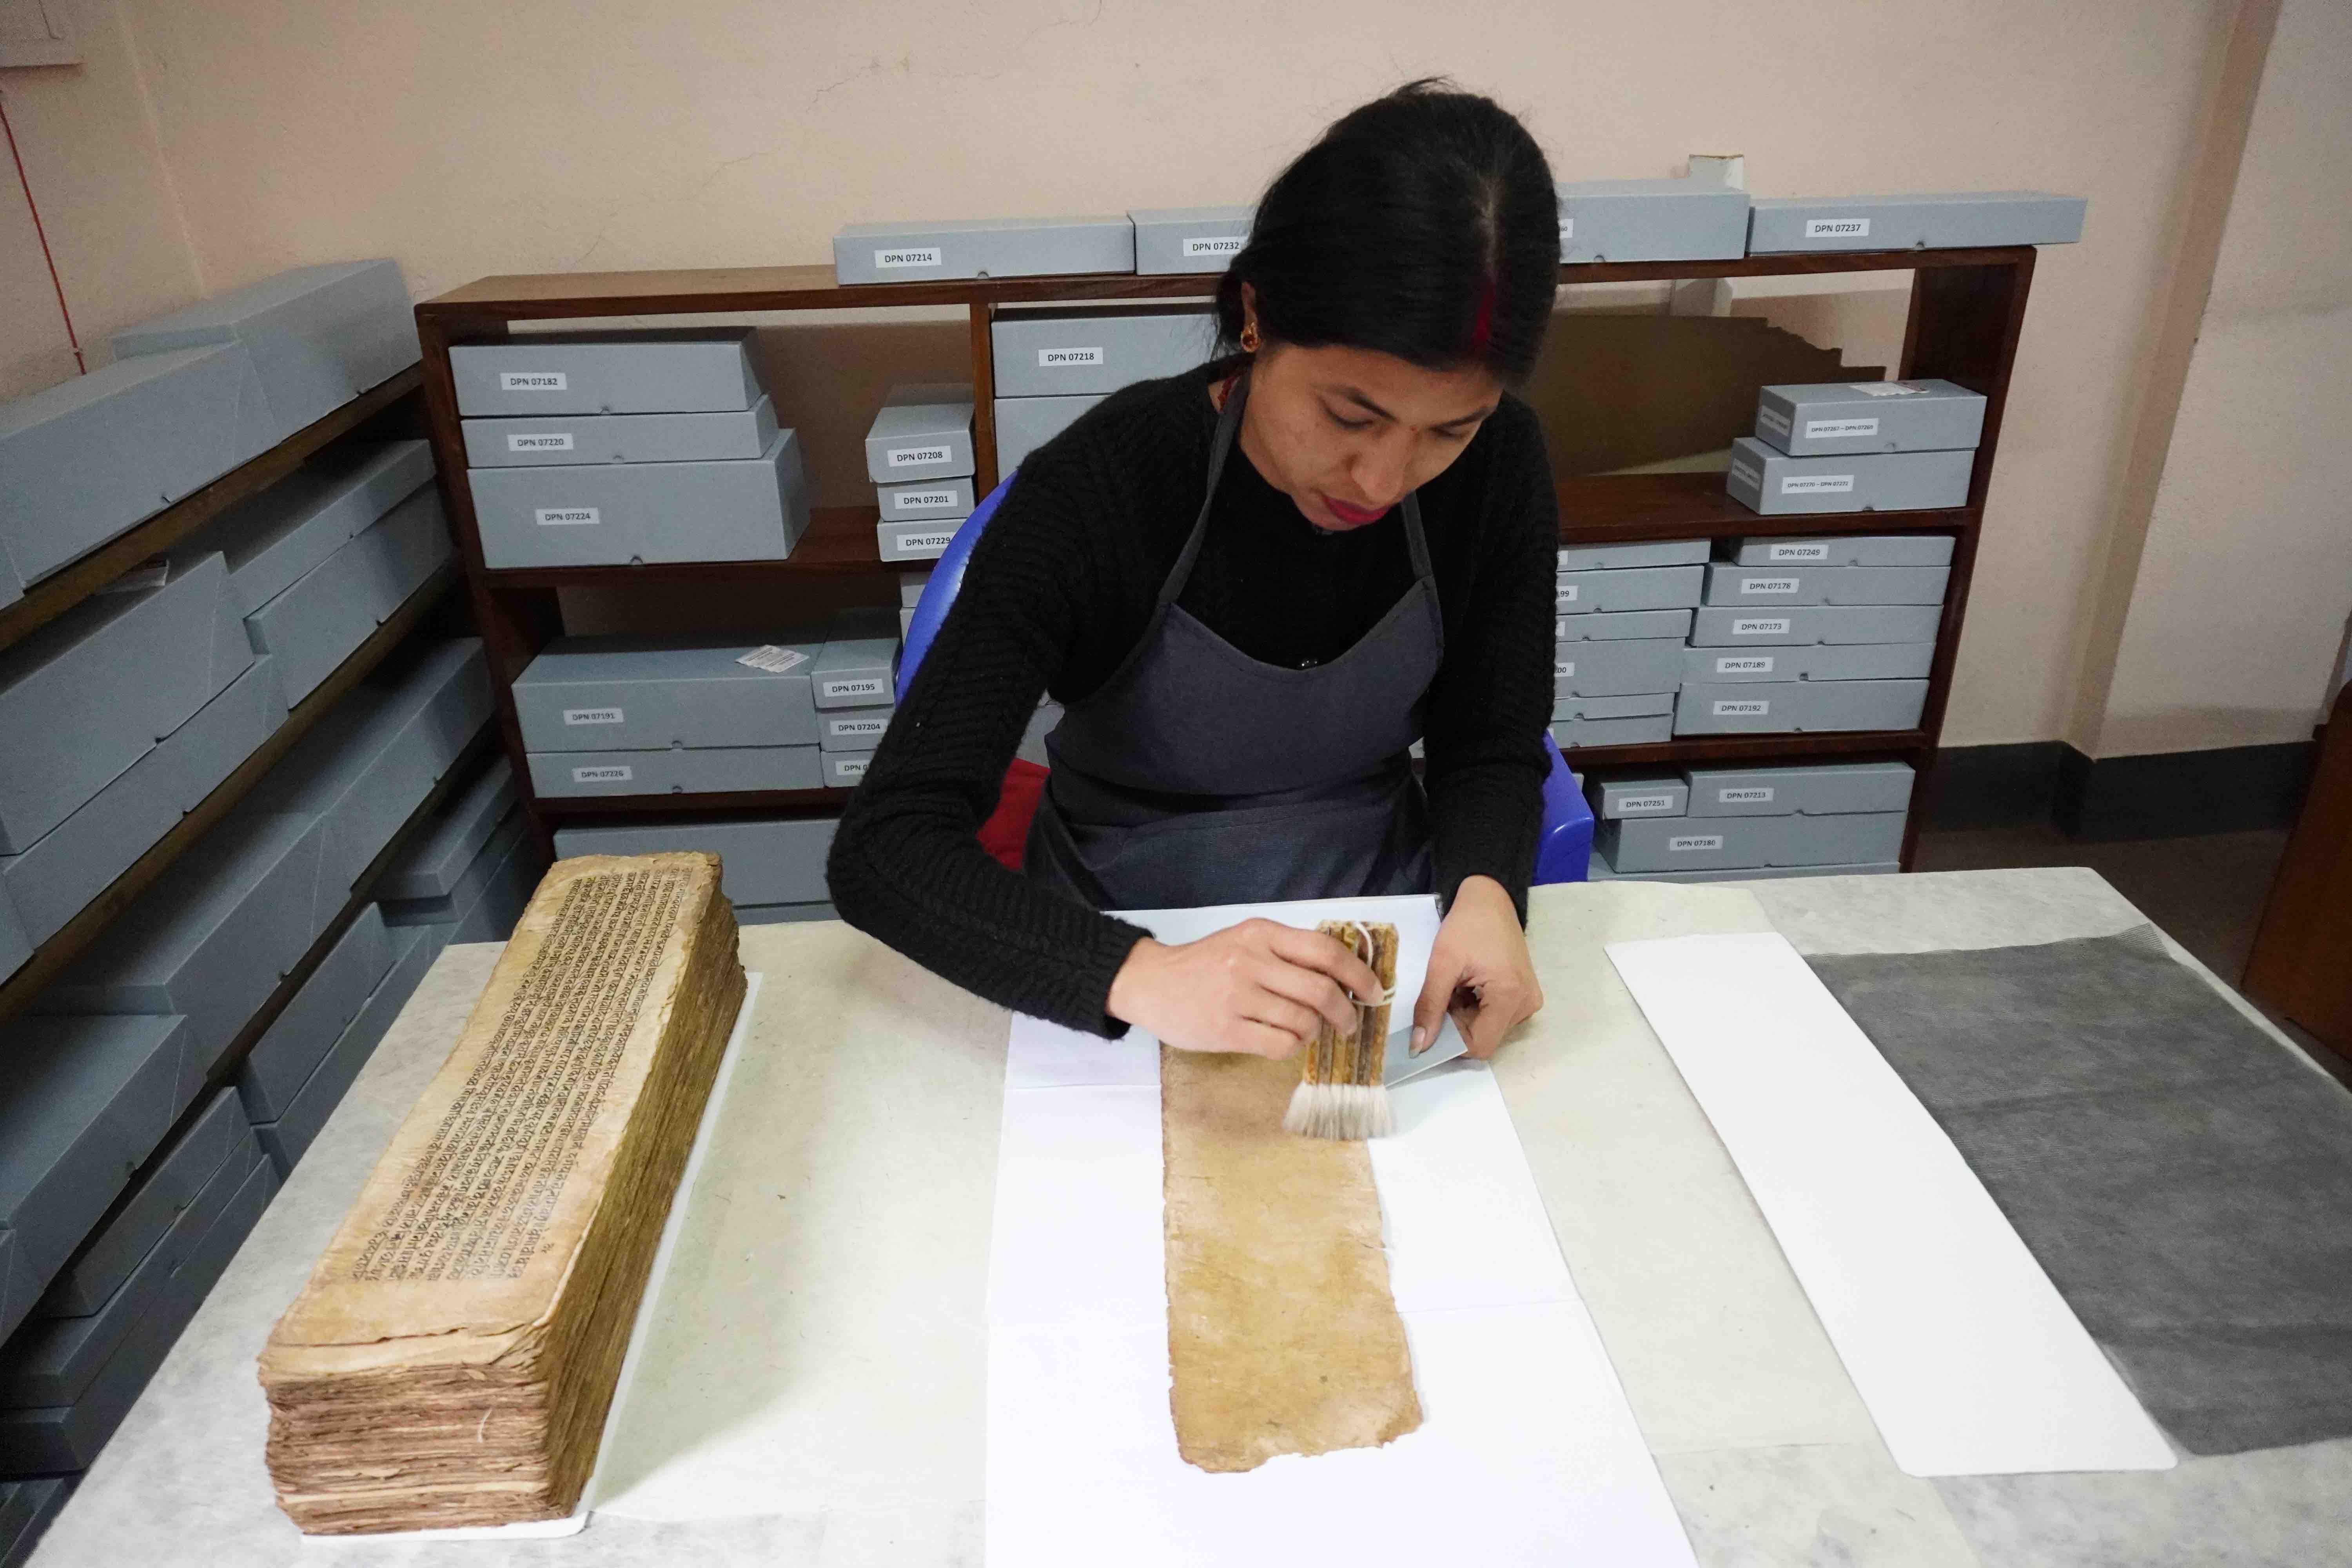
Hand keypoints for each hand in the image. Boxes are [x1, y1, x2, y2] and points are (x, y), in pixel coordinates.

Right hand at [1106, 919, 1384, 1058]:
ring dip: (1316, 1032)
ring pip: (1303, 1021)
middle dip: (1345, 1012)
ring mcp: (1237, 996)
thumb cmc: (1203, 965)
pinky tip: (1286, 1041)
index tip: (1372, 992)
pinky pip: (1280, 1044)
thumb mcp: (1244, 942)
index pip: (1325, 951)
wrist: (1150, 982)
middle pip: (1321, 990)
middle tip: (1348, 1023)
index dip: (1358, 974)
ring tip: (1309, 1032)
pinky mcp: (1226, 1029)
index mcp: (1261, 934)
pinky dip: (1293, 1047)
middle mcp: (1250, 961)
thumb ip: (1286, 952)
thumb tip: (1342, 976)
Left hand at [1412, 876, 1542, 1059]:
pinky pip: (1494, 1017)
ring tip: (1455, 987)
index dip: (1450, 1043)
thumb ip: (1430, 1006)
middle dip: (1456, 1026)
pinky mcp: (1523, 995)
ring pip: (1487, 1029)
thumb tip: (1418, 1046)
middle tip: (1441, 996)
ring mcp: (1528, 1001)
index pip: (1480, 1046)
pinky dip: (1474, 1009)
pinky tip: (1466, 986)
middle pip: (1484, 1038)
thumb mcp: (1442, 964)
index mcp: (1511, 996)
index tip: (1429, 1025)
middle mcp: (1526, 1005)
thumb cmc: (1467, 925)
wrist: (1490, 899)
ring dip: (1463, 1017)